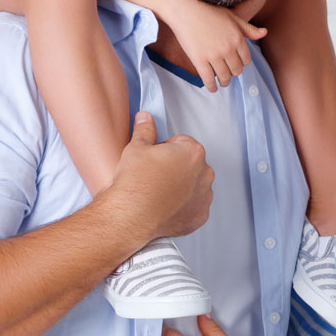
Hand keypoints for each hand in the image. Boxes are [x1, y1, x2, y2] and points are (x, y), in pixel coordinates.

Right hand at [96, 112, 213, 248]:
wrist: (131, 217)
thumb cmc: (135, 183)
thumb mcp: (136, 148)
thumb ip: (145, 130)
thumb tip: (146, 118)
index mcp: (193, 152)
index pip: (182, 143)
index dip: (166, 150)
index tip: (155, 159)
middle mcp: (205, 174)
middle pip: (191, 165)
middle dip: (176, 168)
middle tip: (155, 176)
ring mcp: (204, 197)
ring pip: (195, 187)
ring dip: (182, 188)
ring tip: (159, 194)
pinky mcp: (200, 217)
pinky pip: (194, 208)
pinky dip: (183, 208)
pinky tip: (166, 208)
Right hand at [171, 0, 266, 92]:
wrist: (186, 9)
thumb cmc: (209, 11)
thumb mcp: (233, 17)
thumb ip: (249, 29)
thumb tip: (265, 33)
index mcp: (237, 38)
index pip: (246, 60)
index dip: (241, 64)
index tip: (235, 64)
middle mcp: (228, 48)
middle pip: (236, 70)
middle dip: (233, 73)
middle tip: (228, 74)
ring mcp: (214, 55)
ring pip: (224, 77)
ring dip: (224, 82)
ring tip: (222, 82)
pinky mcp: (199, 60)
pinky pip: (209, 79)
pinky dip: (212, 87)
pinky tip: (212, 88)